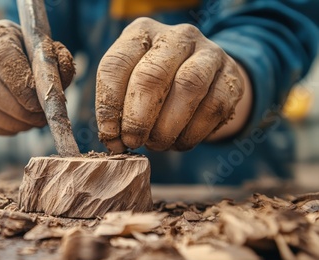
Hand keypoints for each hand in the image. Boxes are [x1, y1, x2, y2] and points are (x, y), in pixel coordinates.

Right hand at [0, 20, 74, 134]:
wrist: (16, 60)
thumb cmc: (35, 55)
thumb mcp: (50, 50)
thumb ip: (59, 60)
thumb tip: (58, 79)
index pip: (3, 58)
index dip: (22, 84)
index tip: (41, 102)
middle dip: (19, 109)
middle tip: (41, 118)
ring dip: (14, 122)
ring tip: (35, 122)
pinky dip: (7, 128)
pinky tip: (24, 124)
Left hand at [96, 18, 249, 151]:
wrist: (203, 78)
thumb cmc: (155, 85)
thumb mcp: (130, 86)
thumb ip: (118, 110)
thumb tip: (114, 143)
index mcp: (141, 33)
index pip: (115, 65)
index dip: (109, 105)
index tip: (109, 135)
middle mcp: (177, 37)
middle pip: (152, 75)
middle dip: (138, 118)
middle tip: (133, 141)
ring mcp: (209, 53)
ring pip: (188, 88)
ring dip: (167, 127)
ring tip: (156, 144)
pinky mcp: (231, 77)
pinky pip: (213, 107)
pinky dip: (192, 133)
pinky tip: (179, 142)